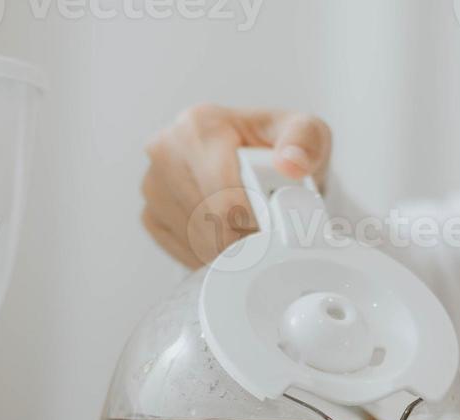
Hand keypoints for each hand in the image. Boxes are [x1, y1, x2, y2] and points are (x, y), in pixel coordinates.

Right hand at [141, 105, 332, 267]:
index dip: (257, 223)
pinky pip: (184, 251)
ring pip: (197, 242)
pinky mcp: (151, 215)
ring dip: (230, 248)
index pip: (226, 198)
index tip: (276, 227)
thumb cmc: (279, 149)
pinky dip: (211, 254)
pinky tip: (227, 233)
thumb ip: (306, 142)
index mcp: (199, 124)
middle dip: (246, 237)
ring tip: (250, 227)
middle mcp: (166, 150)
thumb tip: (291, 164)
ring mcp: (153, 185)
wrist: (258, 164)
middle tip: (268, 229)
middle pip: (210, 223)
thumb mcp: (308, 134)